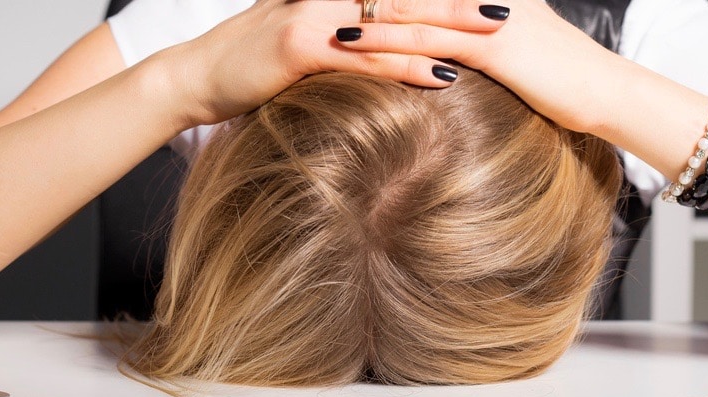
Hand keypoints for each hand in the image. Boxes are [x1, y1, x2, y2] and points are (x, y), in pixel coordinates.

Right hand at [156, 0, 509, 125]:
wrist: (196, 78)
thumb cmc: (254, 64)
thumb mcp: (308, 38)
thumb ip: (349, 34)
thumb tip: (386, 40)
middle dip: (464, 0)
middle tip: (511, 6)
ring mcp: (317, 16)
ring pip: (397, 22)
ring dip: (451, 29)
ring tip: (498, 33)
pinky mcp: (303, 48)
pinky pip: (367, 58)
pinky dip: (409, 67)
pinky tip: (445, 76)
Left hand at [331, 0, 624, 133]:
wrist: (610, 93)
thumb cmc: (567, 80)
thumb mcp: (519, 52)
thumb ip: (480, 43)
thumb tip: (448, 56)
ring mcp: (487, 14)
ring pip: (410, 4)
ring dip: (364, 10)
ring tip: (321, 17)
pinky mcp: (491, 44)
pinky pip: (425, 37)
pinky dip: (383, 37)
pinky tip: (349, 43)